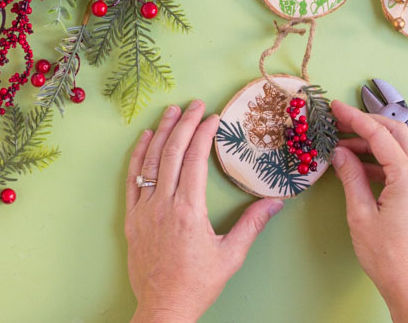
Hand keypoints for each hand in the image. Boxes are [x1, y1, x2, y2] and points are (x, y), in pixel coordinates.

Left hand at [125, 101, 283, 322]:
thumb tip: (276, 202)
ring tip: (172, 111)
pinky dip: (138, 156)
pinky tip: (145, 139)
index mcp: (189, 210)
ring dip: (162, 132)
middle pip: (173, 152)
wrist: (163, 307)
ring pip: (151, 160)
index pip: (195, 158)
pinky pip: (133, 179)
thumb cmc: (197, 283)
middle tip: (196, 104)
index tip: (213, 117)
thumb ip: (252, 225)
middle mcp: (164, 204)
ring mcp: (144, 209)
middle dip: (185, 123)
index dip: (204, 133)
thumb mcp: (231, 255)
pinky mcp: (132, 217)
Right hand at [330, 100, 407, 322]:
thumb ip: (350, 177)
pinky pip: (400, 165)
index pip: (379, 135)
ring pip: (399, 148)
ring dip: (372, 141)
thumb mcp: (360, 213)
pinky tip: (356, 165)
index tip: (335, 107)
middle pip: (395, 133)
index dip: (355, 118)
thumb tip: (340, 152)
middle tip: (339, 119)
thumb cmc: (386, 255)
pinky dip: (378, 159)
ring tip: (342, 143)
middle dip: (366, 122)